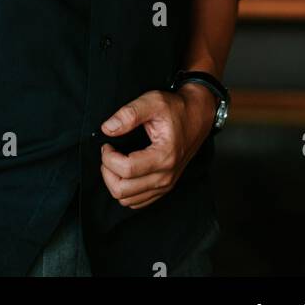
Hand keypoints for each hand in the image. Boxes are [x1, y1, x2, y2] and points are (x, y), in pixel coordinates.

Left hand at [98, 85, 216, 209]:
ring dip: (114, 182)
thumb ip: (129, 114)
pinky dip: (125, 191)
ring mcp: (166, 185)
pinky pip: (137, 202)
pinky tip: (123, 172)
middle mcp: (166, 176)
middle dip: (107, 172)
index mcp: (164, 156)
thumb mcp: (152, 102)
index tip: (107, 144)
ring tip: (114, 162)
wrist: (197, 116)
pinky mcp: (164, 188)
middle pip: (123, 190)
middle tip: (108, 154)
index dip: (108, 157)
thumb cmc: (176, 109)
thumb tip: (107, 128)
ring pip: (128, 200)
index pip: (126, 169)